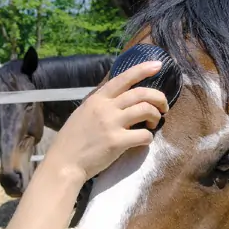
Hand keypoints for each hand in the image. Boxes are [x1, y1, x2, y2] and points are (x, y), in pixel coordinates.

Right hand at [45, 61, 167, 182]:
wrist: (64, 163)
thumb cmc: (73, 140)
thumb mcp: (84, 113)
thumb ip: (101, 104)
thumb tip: (120, 99)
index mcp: (98, 99)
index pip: (123, 78)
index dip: (142, 70)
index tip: (158, 65)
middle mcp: (105, 107)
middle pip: (141, 93)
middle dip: (159, 98)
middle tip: (164, 107)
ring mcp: (111, 124)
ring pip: (145, 110)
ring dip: (156, 116)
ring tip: (153, 123)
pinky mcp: (117, 142)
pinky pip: (144, 135)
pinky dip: (149, 138)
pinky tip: (144, 141)